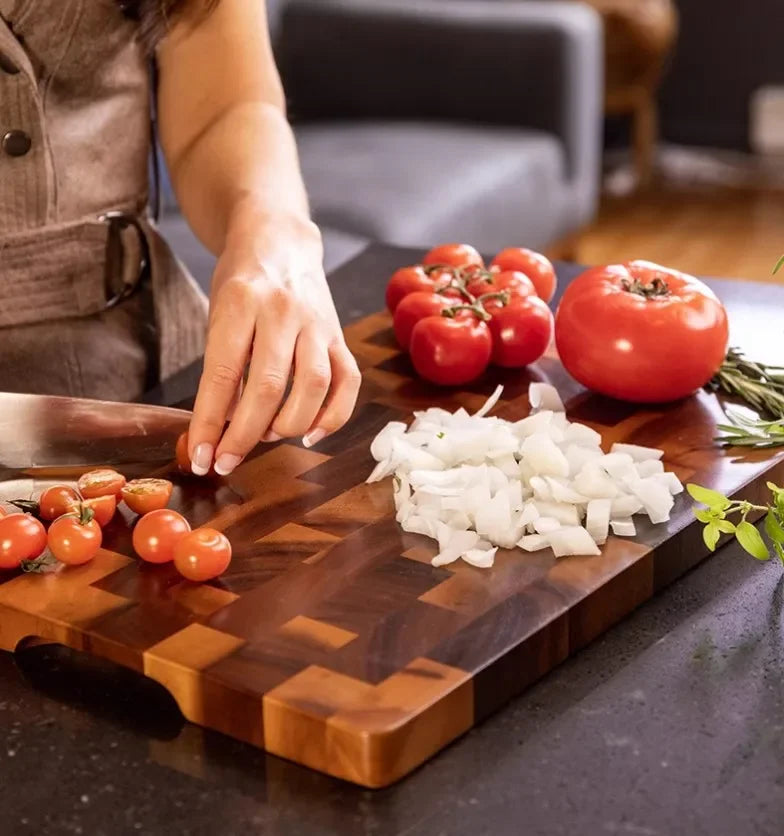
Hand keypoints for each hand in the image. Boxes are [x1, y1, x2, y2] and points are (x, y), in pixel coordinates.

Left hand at [187, 207, 360, 475]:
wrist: (280, 241)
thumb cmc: (241, 283)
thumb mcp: (218, 315)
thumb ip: (223, 368)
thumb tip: (220, 430)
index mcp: (242, 303)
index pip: (223, 375)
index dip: (210, 423)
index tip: (201, 457)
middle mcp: (283, 312)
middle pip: (268, 388)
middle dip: (244, 436)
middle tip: (227, 462)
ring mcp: (317, 324)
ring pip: (312, 388)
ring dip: (288, 426)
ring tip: (268, 437)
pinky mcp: (340, 336)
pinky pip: (347, 383)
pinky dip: (333, 415)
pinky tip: (312, 433)